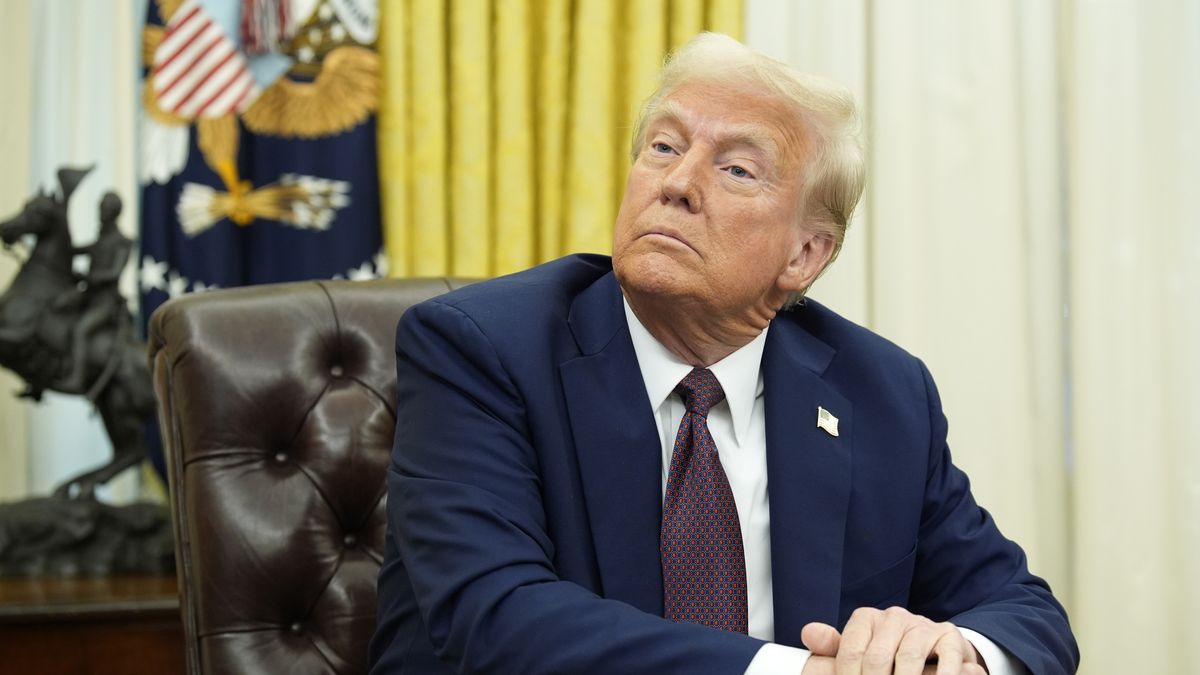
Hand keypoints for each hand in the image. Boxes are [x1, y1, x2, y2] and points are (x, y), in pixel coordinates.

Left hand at [800, 606, 986, 674]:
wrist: (933, 655)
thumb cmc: (888, 658)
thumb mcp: (858, 653)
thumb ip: (833, 648)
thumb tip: (808, 633)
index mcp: (867, 619)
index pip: (851, 652)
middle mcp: (893, 617)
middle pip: (877, 657)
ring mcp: (922, 625)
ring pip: (908, 657)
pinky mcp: (948, 636)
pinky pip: (946, 658)